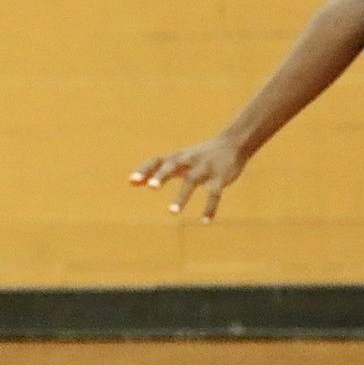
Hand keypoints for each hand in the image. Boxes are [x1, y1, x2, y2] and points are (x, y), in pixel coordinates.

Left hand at [129, 135, 246, 222]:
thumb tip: (130, 182)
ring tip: (172, 212)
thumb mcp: (176, 161)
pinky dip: (210, 207)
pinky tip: (204, 221)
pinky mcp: (220, 177)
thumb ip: (154, 171)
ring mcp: (204, 168)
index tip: (132, 181)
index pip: (156, 160)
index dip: (145, 170)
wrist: (233, 144)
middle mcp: (188, 161)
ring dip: (182, 196)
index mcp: (176, 157)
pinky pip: (214, 193)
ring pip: (192, 181)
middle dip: (162, 175)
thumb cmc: (197, 156)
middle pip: (173, 165)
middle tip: (151, 187)